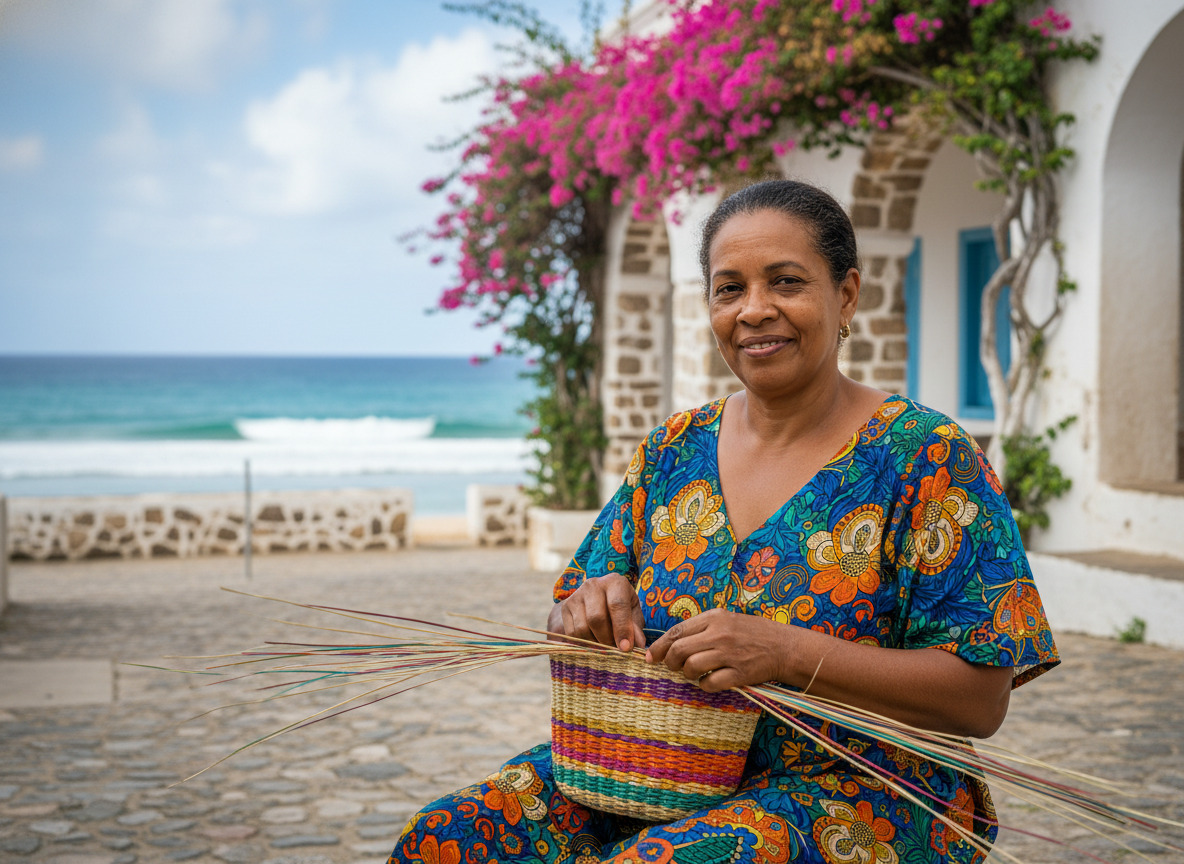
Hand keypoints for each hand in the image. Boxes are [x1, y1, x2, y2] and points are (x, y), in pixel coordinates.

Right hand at [547, 574, 645, 651]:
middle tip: (615, 651)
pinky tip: (594, 643)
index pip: (617, 604)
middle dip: (607, 640)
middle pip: (596, 618)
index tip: (626, 648)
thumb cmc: (621, 607)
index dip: (622, 628)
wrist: (596, 598)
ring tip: (605, 647)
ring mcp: (576, 595)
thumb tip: (637, 645)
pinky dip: (584, 644)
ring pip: (582, 628)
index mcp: (615, 582)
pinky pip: (572, 633)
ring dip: (595, 644)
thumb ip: (635, 628)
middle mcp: (593, 585)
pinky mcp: (565, 607)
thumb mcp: (633, 613)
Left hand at [645, 609, 790, 691]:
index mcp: (714, 617)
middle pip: (679, 649)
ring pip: (691, 666)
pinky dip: (704, 685)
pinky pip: (709, 683)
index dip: (660, 646)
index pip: (677, 631)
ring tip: (693, 674)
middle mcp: (720, 634)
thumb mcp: (727, 619)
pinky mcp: (739, 673)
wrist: (784, 647)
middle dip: (670, 662)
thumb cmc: (753, 633)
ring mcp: (729, 654)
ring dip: (687, 674)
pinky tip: (709, 681)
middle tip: (672, 667)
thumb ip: (702, 627)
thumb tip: (673, 642)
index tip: (651, 656)